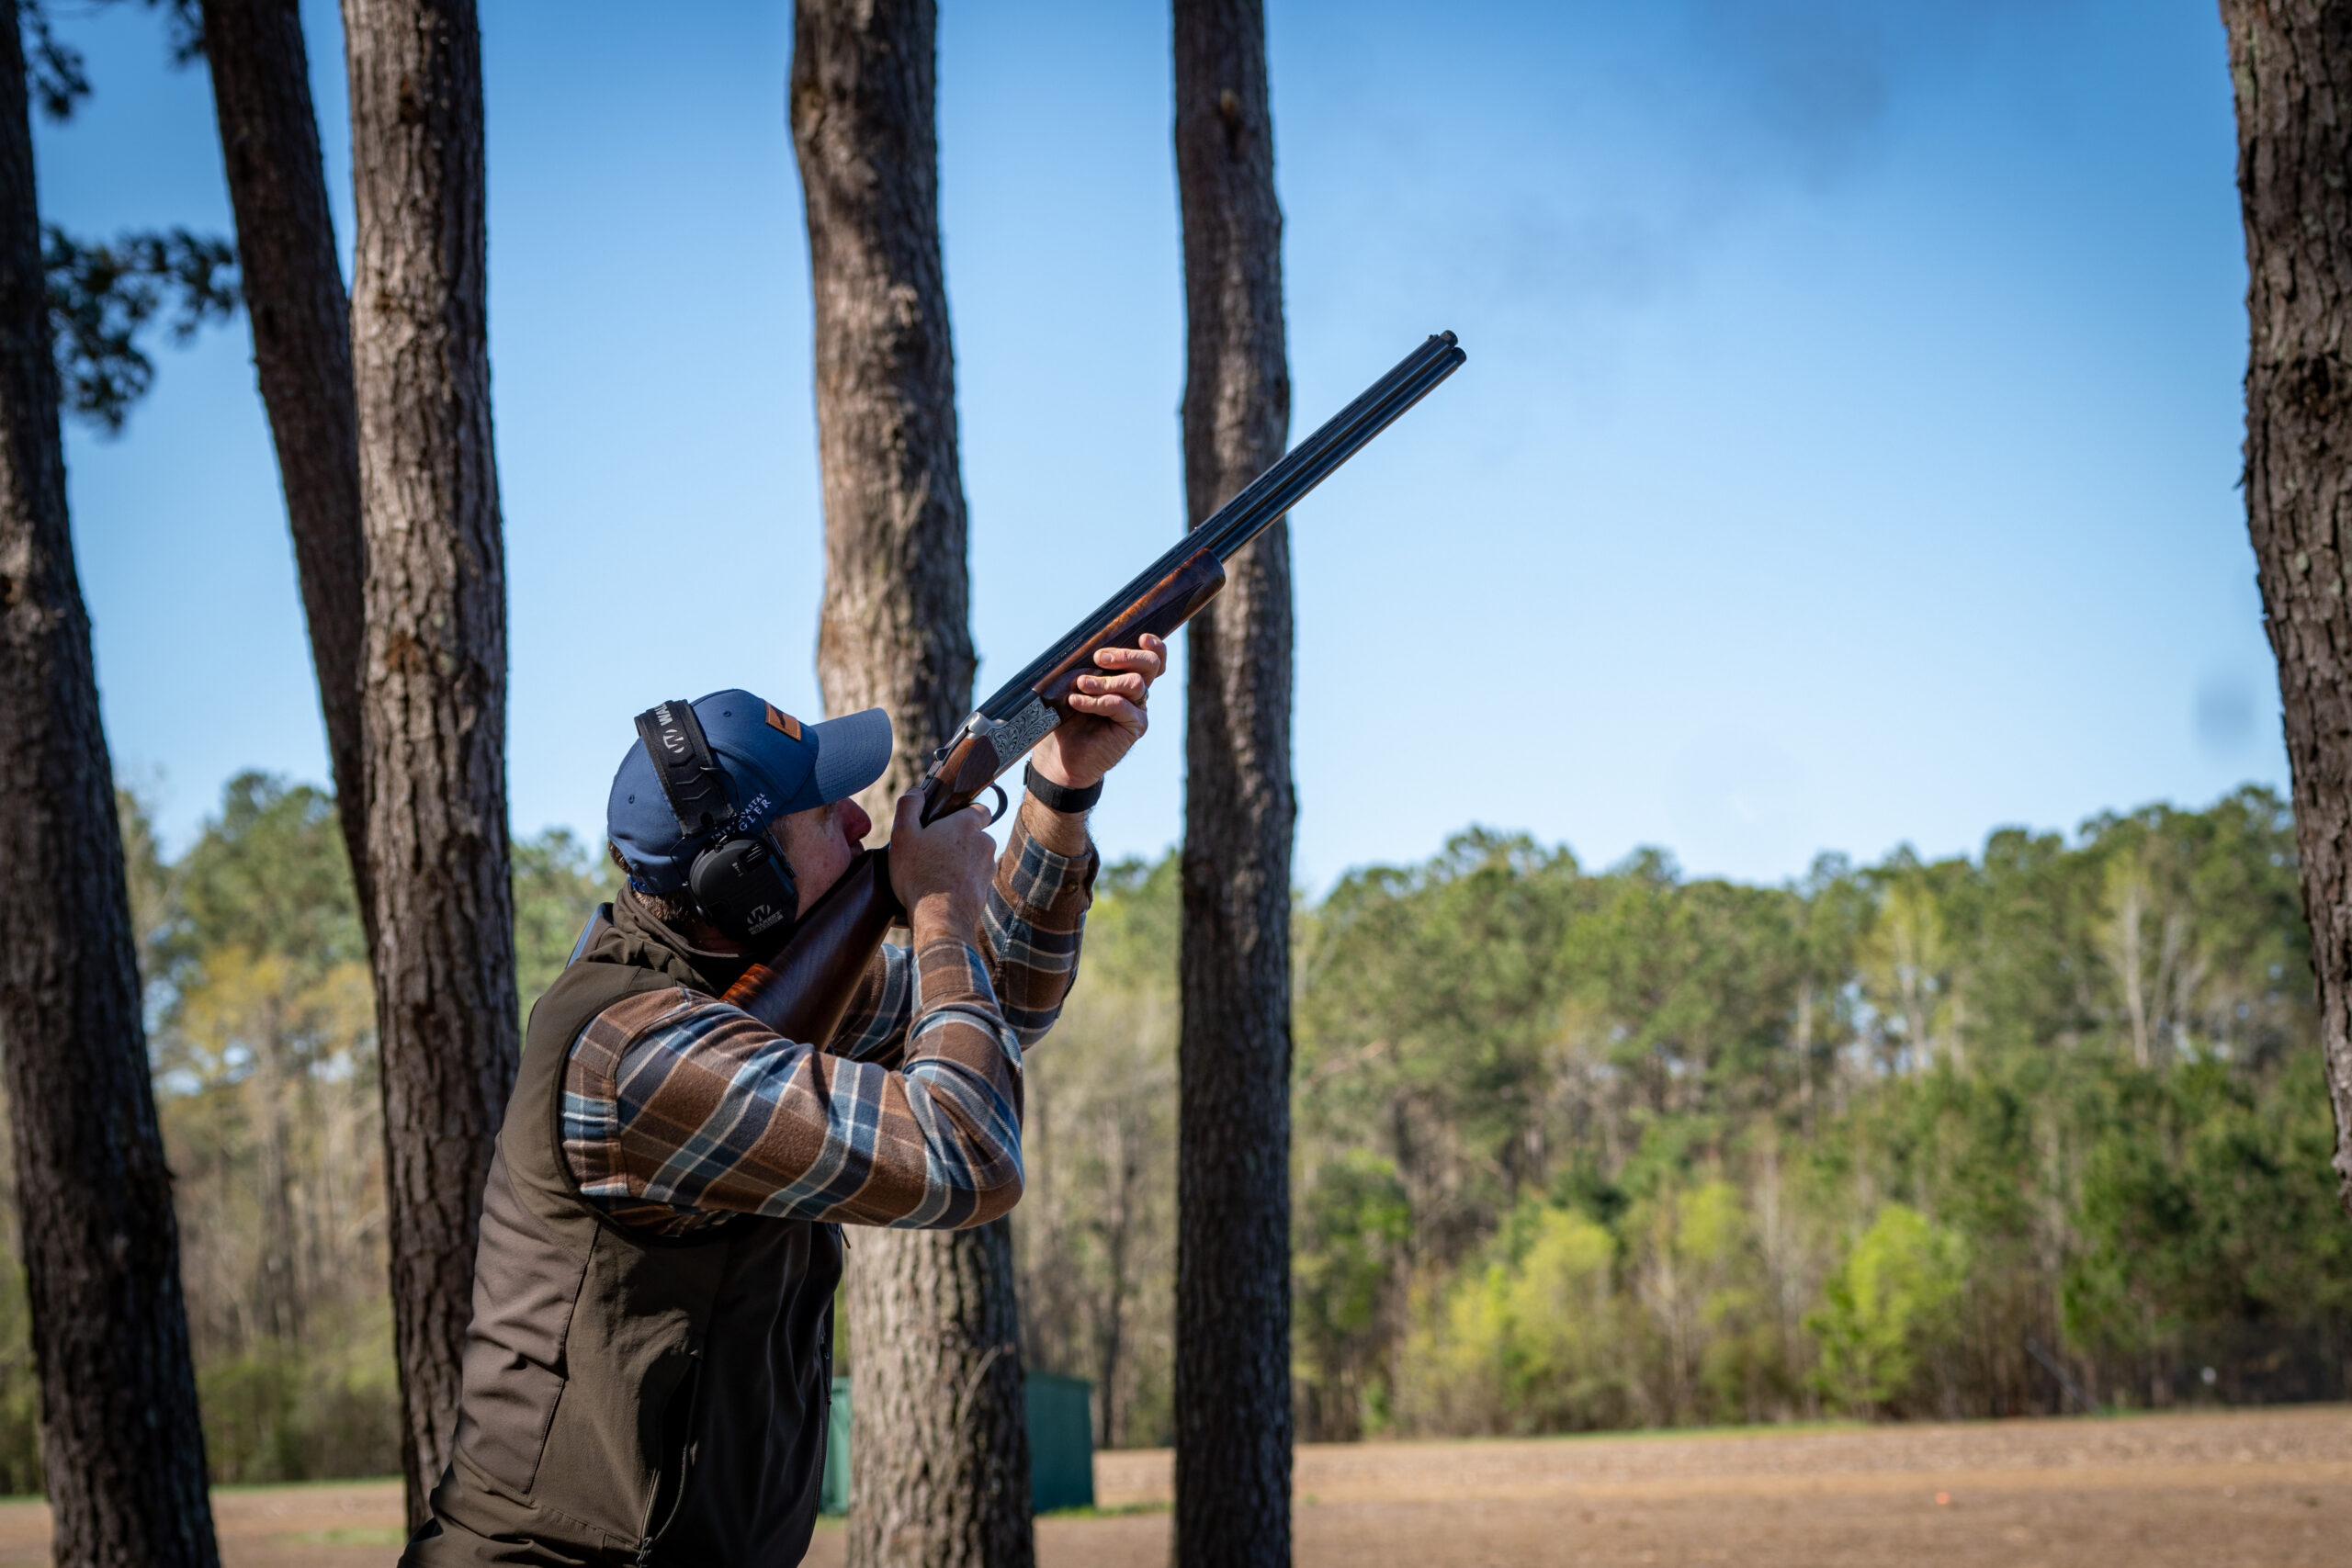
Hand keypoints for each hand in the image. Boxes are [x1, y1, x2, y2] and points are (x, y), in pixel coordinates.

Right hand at [887, 789, 995, 943]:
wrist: (940, 918)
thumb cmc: (919, 875)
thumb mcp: (903, 835)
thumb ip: (909, 807)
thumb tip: (916, 792)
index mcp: (968, 825)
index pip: (979, 808)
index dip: (964, 813)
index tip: (946, 822)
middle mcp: (985, 843)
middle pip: (975, 835)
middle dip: (958, 840)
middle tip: (933, 850)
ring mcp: (988, 868)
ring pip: (975, 858)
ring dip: (960, 862)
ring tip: (935, 873)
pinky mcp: (986, 890)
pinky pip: (974, 879)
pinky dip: (962, 881)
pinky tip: (943, 890)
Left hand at [1033, 634, 1166, 791]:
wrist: (1059, 756)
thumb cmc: (1064, 717)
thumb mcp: (1071, 685)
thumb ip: (1085, 667)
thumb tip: (1084, 646)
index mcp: (1125, 676)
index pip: (1150, 657)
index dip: (1154, 646)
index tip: (1142, 637)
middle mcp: (1136, 691)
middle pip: (1150, 664)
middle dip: (1126, 656)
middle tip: (1099, 657)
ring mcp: (1137, 709)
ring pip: (1135, 683)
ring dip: (1105, 681)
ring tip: (1080, 684)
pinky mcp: (1134, 727)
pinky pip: (1122, 706)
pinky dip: (1098, 701)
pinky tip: (1077, 702)